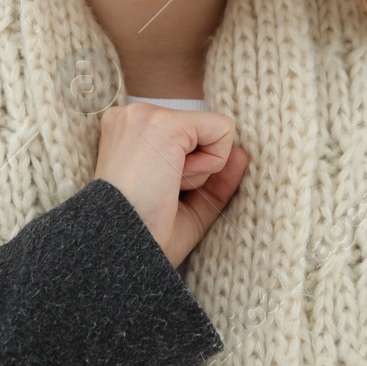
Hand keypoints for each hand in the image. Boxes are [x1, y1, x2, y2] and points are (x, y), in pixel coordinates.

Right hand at [92, 102, 249, 267]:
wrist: (124, 250)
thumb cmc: (148, 234)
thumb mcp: (187, 203)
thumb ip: (213, 177)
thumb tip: (242, 154)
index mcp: (126, 131)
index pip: (185, 136)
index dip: (187, 170)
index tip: (158, 191)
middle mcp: (130, 115)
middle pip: (199, 132)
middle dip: (195, 167)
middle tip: (162, 192)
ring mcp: (144, 115)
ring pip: (211, 131)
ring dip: (200, 169)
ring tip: (164, 187)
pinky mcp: (162, 124)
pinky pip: (221, 131)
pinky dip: (212, 164)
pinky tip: (175, 181)